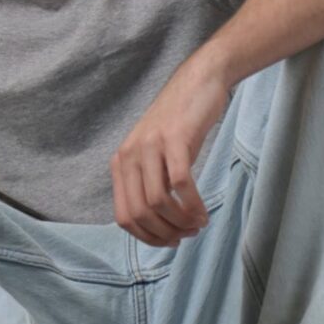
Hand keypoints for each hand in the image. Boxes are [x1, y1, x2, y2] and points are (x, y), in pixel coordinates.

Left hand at [110, 59, 228, 246]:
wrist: (198, 82)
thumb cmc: (180, 124)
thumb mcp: (154, 155)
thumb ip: (149, 184)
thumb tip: (158, 226)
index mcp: (120, 164)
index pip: (124, 217)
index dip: (147, 237)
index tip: (170, 241)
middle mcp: (129, 155)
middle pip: (140, 214)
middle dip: (165, 233)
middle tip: (187, 235)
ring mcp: (150, 146)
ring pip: (158, 202)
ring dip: (180, 222)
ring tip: (198, 224)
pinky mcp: (174, 139)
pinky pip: (180, 184)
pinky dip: (193, 205)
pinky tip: (203, 212)